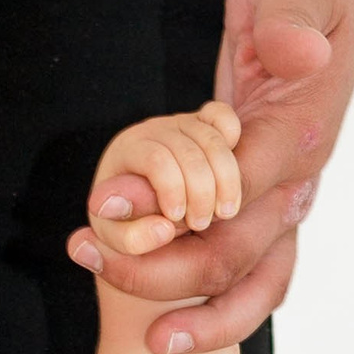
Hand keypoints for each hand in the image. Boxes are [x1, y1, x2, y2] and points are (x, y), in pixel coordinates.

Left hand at [68, 0, 353, 353]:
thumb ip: (289, 23)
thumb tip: (293, 53)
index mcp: (300, 135)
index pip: (235, 192)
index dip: (167, 208)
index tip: (105, 206)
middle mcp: (299, 180)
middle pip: (235, 256)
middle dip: (159, 271)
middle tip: (85, 254)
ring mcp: (287, 199)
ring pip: (255, 286)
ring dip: (198, 315)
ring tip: (146, 338)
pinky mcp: (267, 204)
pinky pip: (250, 276)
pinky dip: (214, 307)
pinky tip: (168, 324)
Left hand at [84, 102, 242, 257]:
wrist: (142, 196)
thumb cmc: (129, 217)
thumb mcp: (120, 234)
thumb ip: (131, 237)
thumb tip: (164, 229)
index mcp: (127, 150)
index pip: (156, 159)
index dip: (171, 188)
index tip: (176, 218)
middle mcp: (153, 131)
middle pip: (188, 152)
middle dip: (201, 192)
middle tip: (201, 223)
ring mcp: (180, 124)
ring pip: (211, 139)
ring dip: (226, 179)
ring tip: (225, 213)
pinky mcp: (202, 121)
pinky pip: (221, 115)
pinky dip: (231, 133)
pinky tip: (233, 169)